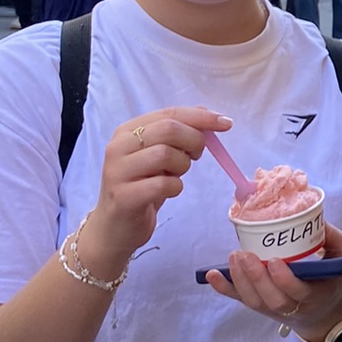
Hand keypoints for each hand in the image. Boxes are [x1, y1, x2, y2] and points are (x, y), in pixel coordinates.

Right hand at [83, 107, 230, 279]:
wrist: (114, 227)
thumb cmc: (140, 187)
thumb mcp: (158, 156)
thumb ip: (177, 134)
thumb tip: (207, 113)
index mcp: (127, 131)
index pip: (169, 113)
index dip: (201, 117)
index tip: (226, 124)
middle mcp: (118, 147)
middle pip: (168, 129)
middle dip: (194, 140)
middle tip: (196, 155)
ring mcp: (117, 172)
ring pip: (165, 154)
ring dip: (182, 165)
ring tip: (176, 175)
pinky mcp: (123, 197)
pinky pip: (163, 184)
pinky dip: (176, 187)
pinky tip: (169, 191)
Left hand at [206, 224, 341, 340]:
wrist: (323, 309)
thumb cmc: (330, 277)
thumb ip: (334, 237)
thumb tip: (316, 217)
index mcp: (316, 294)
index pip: (298, 292)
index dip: (284, 280)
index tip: (275, 261)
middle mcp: (293, 307)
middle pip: (272, 300)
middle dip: (256, 278)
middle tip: (245, 255)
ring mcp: (273, 309)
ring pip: (254, 301)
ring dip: (240, 281)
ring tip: (234, 257)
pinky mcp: (259, 306)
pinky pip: (239, 299)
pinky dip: (224, 288)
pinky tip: (211, 275)